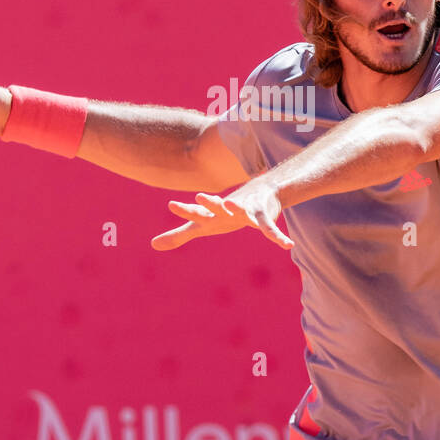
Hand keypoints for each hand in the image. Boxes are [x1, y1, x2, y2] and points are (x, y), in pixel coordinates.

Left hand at [151, 179, 293, 250]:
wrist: (258, 193)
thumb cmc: (224, 213)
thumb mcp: (202, 226)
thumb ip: (179, 236)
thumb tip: (152, 245)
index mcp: (211, 214)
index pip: (195, 212)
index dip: (185, 209)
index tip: (172, 205)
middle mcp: (227, 209)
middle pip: (217, 206)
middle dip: (210, 202)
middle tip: (200, 197)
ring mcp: (246, 211)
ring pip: (242, 211)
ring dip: (238, 209)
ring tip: (233, 206)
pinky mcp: (264, 217)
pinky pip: (270, 229)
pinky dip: (278, 237)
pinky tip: (286, 245)